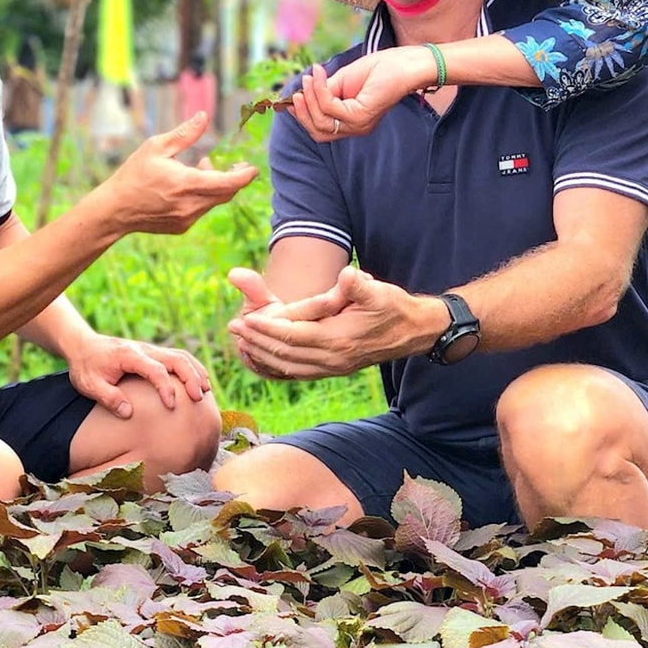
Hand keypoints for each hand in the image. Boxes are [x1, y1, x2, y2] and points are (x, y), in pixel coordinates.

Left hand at [66, 332, 211, 418]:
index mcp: (130, 356)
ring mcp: (151, 350)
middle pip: (176, 359)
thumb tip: (129, 413)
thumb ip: (109, 398)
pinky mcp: (154, 354)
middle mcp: (145, 350)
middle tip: (199, 398)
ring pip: (181, 356)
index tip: (171, 405)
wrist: (83, 345)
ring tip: (205, 391)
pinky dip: (192, 368)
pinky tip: (199, 382)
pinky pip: (178, 357)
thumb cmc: (86, 367)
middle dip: (190, 377)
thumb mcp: (89, 385)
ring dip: (196, 371)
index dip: (166, 387)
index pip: (155, 370)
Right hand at [93, 112, 256, 234]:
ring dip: (215, 185)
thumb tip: (203, 116)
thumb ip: (184, 134)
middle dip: (233, 178)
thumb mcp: (156, 147)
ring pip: (214, 201)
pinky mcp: (182, 226)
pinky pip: (201, 210)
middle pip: (226, 193)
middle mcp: (191, 205)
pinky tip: (189, 185)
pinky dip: (203, 196)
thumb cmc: (134, 174)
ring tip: (201, 167)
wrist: (115, 210)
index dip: (244, 176)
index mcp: (187, 183)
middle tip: (235, 164)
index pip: (228, 183)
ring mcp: (187, 218)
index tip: (253, 168)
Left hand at [227, 266, 443, 379]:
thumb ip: (359, 286)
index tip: (245, 318)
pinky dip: (279, 366)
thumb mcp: (379, 291)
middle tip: (233, 328)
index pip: (293, 335)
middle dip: (257, 341)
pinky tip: (267, 358)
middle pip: (285, 353)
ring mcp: (333, 367)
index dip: (267, 328)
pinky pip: (299, 372)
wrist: (414, 332)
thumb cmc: (393, 307)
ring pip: (289, 365)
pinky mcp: (334, 369)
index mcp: (338, 339)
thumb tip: (348, 276)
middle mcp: (333, 359)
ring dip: (264, 354)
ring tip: (242, 342)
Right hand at [293, 49, 435, 143]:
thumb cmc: (379, 69)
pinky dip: (320, 90)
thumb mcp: (344, 81)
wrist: (404, 63)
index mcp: (352, 123)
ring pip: (322, 120)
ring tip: (310, 77)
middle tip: (298, 89)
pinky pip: (330, 107)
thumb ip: (325, 91)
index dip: (303, 116)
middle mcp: (356, 129)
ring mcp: (359, 125)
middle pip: (318, 131)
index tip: (292, 98)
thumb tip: (302, 94)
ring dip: (311, 98)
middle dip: (303, 111)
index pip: (321, 130)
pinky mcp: (361, 116)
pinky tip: (318, 75)